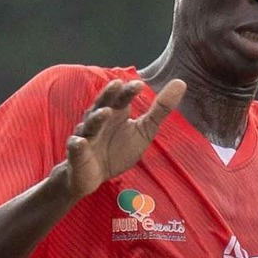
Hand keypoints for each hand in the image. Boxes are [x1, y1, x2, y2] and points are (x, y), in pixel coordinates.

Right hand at [62, 78, 186, 199]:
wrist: (93, 175)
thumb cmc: (118, 149)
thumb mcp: (144, 130)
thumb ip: (160, 109)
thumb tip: (181, 82)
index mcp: (115, 113)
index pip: (121, 98)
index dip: (129, 91)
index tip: (140, 84)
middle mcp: (99, 121)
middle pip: (103, 105)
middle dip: (109, 95)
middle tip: (117, 84)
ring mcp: (87, 136)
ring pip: (90, 125)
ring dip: (97, 118)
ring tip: (106, 112)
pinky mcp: (78, 154)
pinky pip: (76, 148)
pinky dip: (77, 145)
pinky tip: (79, 142)